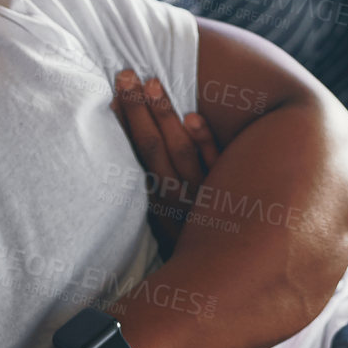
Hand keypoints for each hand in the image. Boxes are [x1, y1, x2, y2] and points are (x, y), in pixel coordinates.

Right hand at [111, 69, 219, 257]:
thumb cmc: (192, 238)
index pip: (137, 157)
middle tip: (126, 74)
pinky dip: (204, 143)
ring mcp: (206, 196)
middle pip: (154, 148)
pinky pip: (217, 165)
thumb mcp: (166, 218)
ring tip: (153, 83)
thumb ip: (153, 185)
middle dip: (139, 110)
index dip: (126, 124)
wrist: (227, 273)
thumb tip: (133, 140)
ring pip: (181, 152)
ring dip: (165, 117)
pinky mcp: (234, 194)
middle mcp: (178, 199)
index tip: (113, 92)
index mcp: (158, 203)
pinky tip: (194, 117)